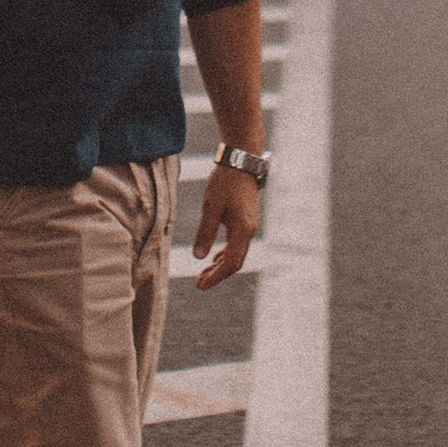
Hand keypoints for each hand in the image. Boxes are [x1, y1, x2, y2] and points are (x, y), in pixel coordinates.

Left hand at [192, 159, 259, 287]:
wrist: (241, 160)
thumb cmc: (225, 182)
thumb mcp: (211, 207)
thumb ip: (205, 233)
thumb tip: (198, 257)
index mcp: (242, 230)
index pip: (231, 263)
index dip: (216, 277)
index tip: (201, 285)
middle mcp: (249, 231)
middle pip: (235, 261)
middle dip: (217, 274)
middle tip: (199, 283)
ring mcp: (249, 225)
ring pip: (236, 253)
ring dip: (220, 264)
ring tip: (204, 273)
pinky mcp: (246, 219)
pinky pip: (237, 243)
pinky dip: (225, 252)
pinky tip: (215, 256)